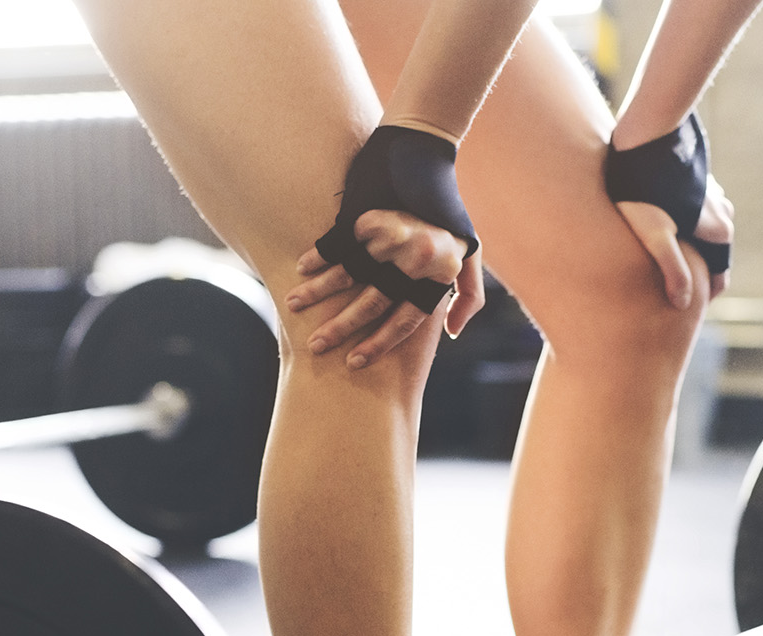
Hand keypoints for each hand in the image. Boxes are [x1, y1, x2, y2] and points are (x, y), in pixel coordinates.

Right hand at [286, 210, 483, 369]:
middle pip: (370, 304)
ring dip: (317, 293)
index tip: (355, 361)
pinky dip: (318, 259)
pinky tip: (301, 270)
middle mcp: (413, 259)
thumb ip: (468, 295)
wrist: (425, 147)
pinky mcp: (365, 213)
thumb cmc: (448, 208)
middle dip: (339, 328)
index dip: (378, 344)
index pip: (404, 321)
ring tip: (293, 305)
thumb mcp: (470, 251)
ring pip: (346, 275)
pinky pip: (337, 245)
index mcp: (436, 273)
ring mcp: (386, 236)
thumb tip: (452, 334)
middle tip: (316, 346)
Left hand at [616, 174, 733, 309]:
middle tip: (670, 288)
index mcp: (719, 230)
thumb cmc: (645, 188)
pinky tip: (661, 226)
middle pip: (713, 252)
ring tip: (664, 259)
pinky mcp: (698, 180)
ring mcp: (712, 193)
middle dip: (697, 270)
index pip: (720, 274)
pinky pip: (696, 211)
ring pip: (705, 230)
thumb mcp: (656, 235)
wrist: (646, 136)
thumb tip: (684, 304)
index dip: (704, 294)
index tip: (684, 309)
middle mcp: (723, 211)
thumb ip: (672, 269)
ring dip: (691, 245)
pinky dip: (685, 224)